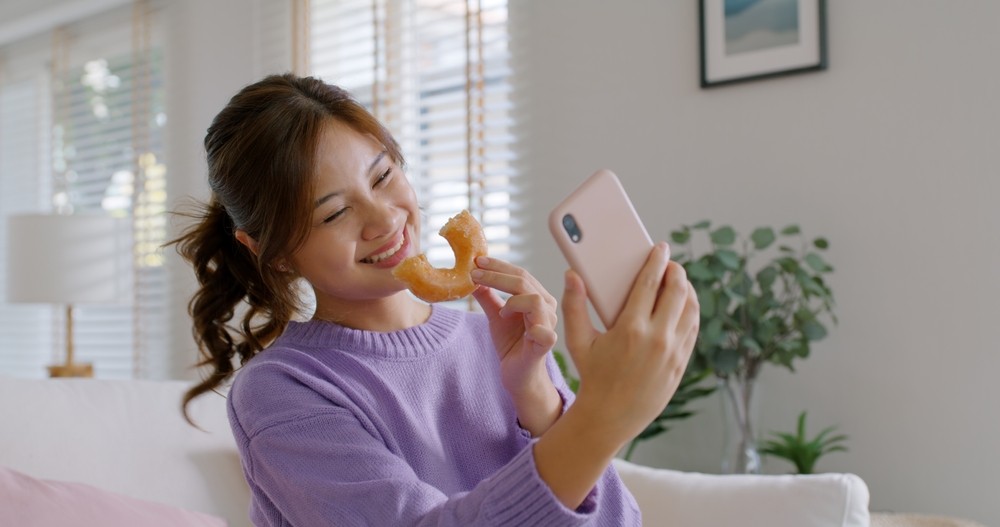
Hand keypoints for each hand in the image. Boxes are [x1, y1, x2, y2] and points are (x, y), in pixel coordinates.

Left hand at [470, 256, 560, 434]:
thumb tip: (473, 277)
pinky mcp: (544, 346)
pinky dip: (535, 328)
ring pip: (535, 300)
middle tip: (475, 272)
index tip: (477, 261)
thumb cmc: (512, 345)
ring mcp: (547, 326)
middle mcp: (546, 309)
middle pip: (524, 282)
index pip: (520, 274)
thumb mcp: (496, 317)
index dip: (499, 266)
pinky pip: (545, 333)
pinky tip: (520, 325)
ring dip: (512, 299)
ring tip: (500, 311)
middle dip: (497, 275)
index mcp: (537, 298)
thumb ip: (488, 297)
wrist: (519, 376)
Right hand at [562, 242, 699, 446]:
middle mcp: (657, 339)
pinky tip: (683, 305)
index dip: (657, 261)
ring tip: (678, 281)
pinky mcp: (681, 365)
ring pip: (691, 310)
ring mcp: (673, 353)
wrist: (610, 417)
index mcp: (631, 329)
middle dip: (676, 272)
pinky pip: (692, 329)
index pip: (651, 283)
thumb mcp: (577, 341)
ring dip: (688, 290)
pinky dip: (690, 312)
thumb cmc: (592, 376)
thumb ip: (574, 305)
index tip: (661, 247)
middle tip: (670, 263)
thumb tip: (572, 275)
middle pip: (678, 291)